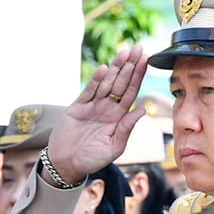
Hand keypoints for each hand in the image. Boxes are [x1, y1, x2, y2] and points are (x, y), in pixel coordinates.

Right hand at [48, 47, 148, 184]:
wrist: (67, 164)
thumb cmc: (92, 159)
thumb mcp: (114, 147)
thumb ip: (127, 128)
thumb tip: (142, 110)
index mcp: (119, 117)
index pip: (132, 92)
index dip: (139, 76)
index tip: (146, 61)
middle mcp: (107, 108)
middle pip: (121, 83)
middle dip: (130, 66)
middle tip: (138, 49)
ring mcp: (93, 106)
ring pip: (107, 83)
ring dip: (116, 68)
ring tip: (125, 53)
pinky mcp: (78, 107)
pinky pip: (89, 91)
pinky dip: (97, 80)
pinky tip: (105, 69)